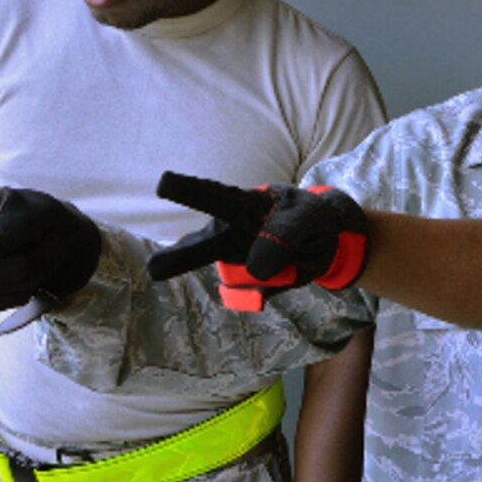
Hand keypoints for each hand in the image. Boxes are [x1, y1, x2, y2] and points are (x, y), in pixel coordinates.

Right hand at [149, 172, 367, 310]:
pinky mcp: (247, 286)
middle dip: (178, 258)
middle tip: (154, 270)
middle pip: (201, 247)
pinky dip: (265, 292)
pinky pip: (249, 297)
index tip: (163, 184)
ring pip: (238, 279)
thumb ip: (286, 234)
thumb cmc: (310, 216)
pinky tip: (282, 275)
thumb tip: (255, 268)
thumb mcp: (310, 217)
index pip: (214, 196)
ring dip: (267, 276)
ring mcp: (236, 262)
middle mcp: (230, 234)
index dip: (188, 190)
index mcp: (244, 206)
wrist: (327, 239)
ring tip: (295, 257)